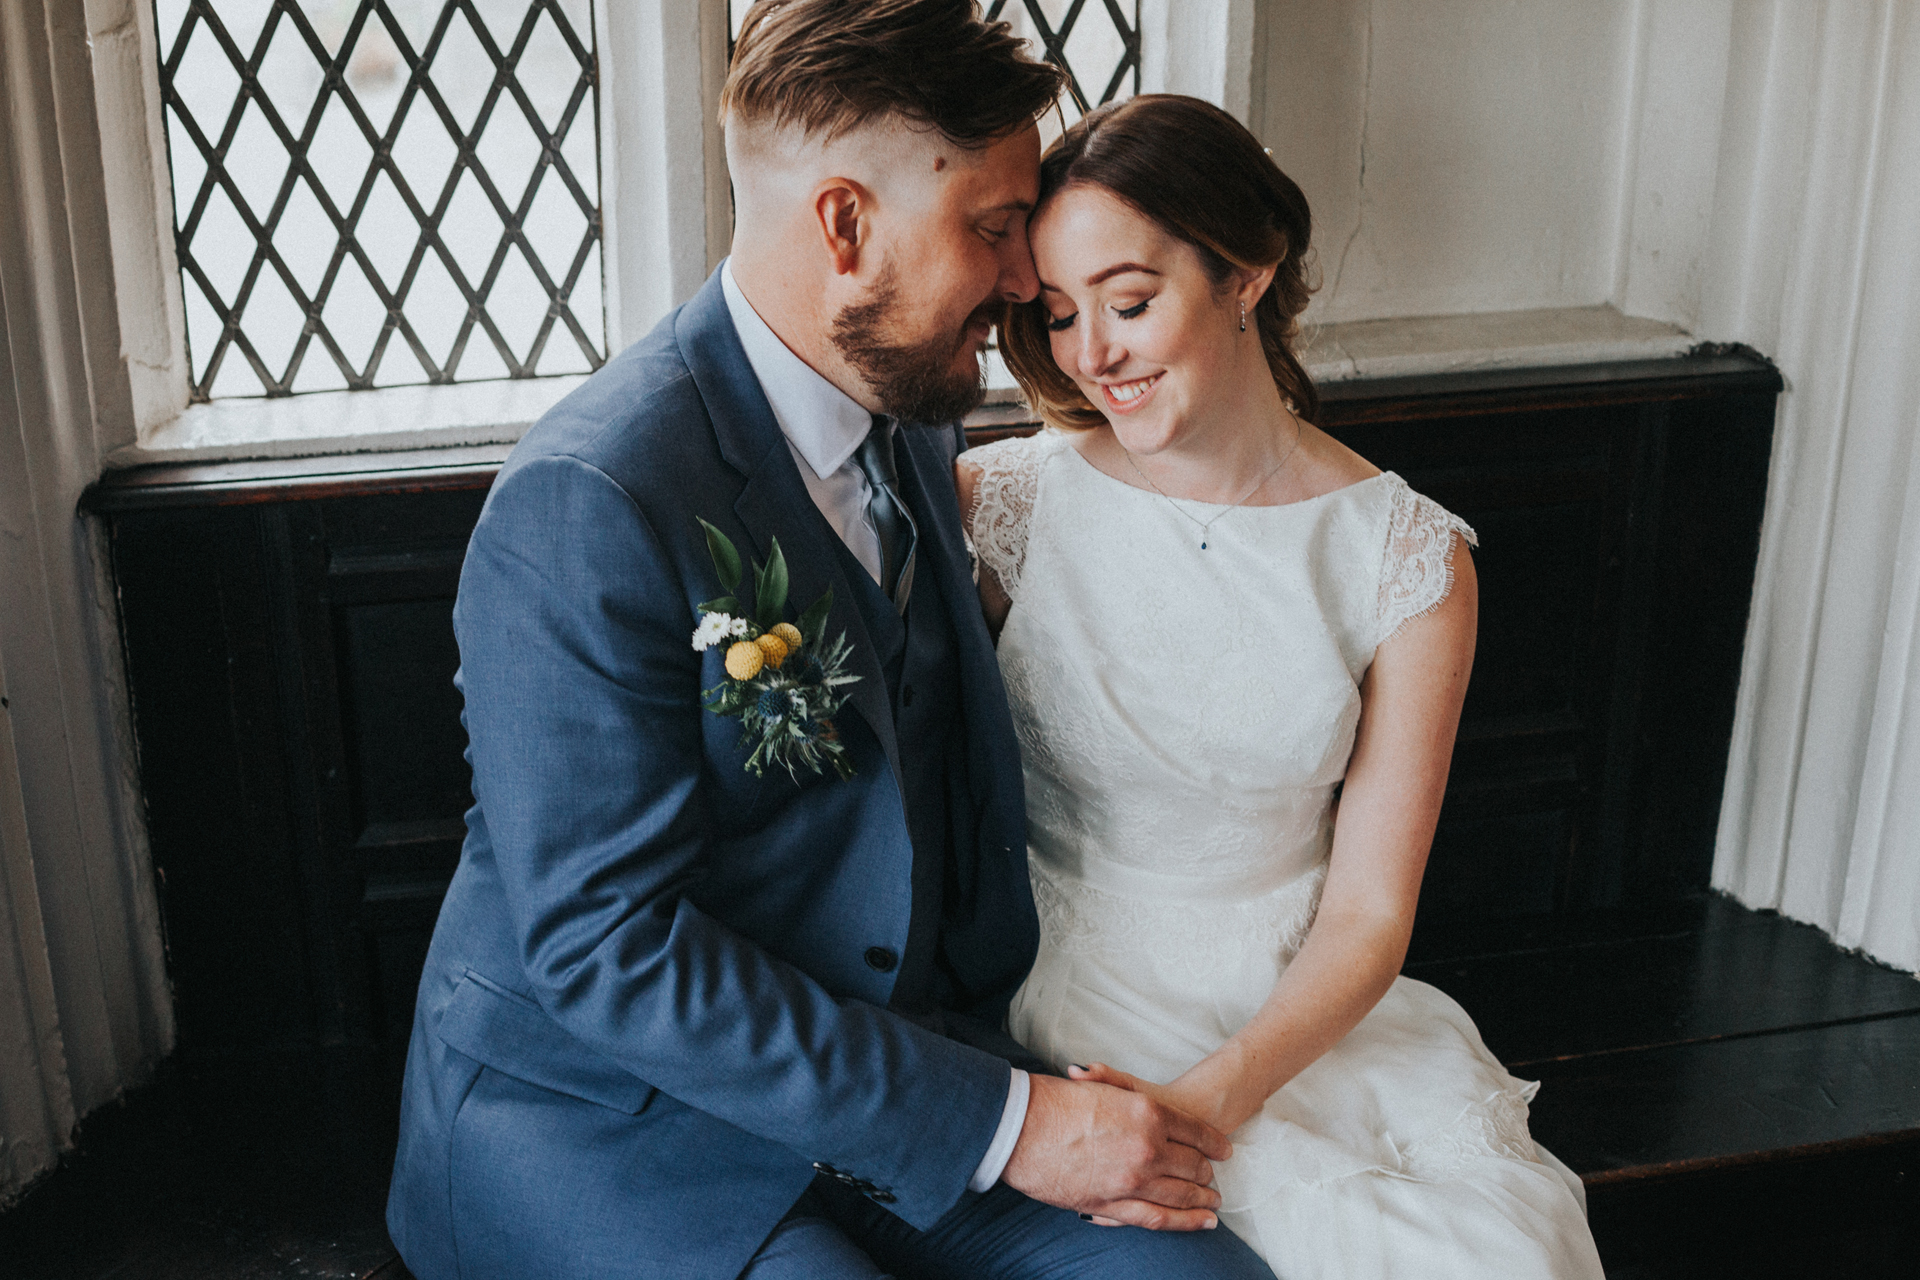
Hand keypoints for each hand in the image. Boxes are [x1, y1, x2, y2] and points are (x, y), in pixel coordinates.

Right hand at [999, 1072, 1230, 1230]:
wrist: (1020, 1130)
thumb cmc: (1055, 1102)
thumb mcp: (1100, 1085)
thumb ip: (1128, 1089)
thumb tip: (1145, 1102)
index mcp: (1148, 1113)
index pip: (1196, 1132)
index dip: (1213, 1142)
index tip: (1223, 1149)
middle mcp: (1147, 1148)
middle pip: (1193, 1165)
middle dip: (1206, 1172)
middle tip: (1212, 1176)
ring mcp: (1132, 1180)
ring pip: (1181, 1194)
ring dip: (1202, 1198)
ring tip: (1214, 1201)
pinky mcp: (1113, 1205)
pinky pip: (1159, 1218)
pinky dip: (1186, 1222)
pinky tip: (1204, 1222)